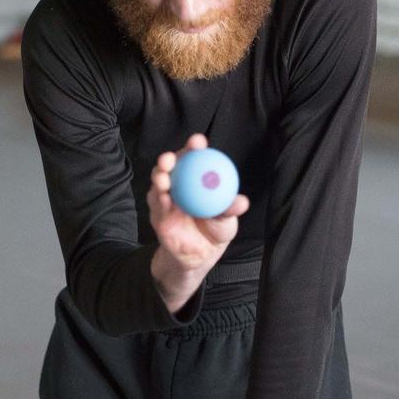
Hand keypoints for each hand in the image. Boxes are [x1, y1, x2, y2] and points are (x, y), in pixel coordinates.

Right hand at [148, 134, 248, 311]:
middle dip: (168, 158)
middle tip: (171, 159)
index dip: (193, 146)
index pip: (193, 158)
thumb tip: (242, 202)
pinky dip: (160, 200)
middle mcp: (178, 184)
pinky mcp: (157, 214)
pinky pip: (157, 205)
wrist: (199, 256)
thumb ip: (230, 210)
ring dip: (159, 178)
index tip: (198, 141)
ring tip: (164, 178)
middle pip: (170, 166)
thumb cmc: (215, 230)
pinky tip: (164, 198)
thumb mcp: (226, 220)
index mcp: (195, 178)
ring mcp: (165, 198)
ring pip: (159, 183)